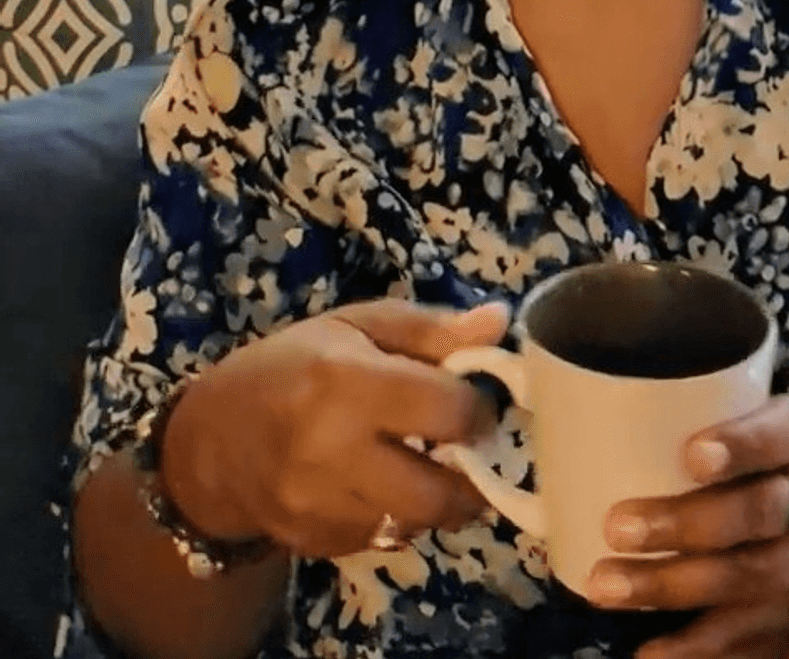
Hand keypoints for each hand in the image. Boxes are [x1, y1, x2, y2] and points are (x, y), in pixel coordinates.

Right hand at [158, 298, 509, 559]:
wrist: (213, 438)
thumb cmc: (295, 364)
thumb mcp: (358, 325)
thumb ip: (431, 329)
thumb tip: (500, 322)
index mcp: (348, 381)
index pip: (447, 409)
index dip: (475, 407)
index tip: (473, 402)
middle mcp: (332, 449)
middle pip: (437, 491)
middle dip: (471, 476)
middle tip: (469, 452)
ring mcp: (320, 504)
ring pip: (415, 522)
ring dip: (437, 499)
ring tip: (433, 467)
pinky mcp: (315, 541)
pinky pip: (382, 539)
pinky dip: (397, 516)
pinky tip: (386, 485)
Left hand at [587, 397, 788, 658]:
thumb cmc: (767, 455)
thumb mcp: (756, 416)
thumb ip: (697, 410)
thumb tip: (580, 406)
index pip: (782, 433)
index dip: (741, 446)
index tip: (692, 455)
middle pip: (760, 513)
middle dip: (688, 524)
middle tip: (618, 527)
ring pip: (747, 580)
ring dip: (672, 586)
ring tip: (608, 586)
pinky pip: (745, 638)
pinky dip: (695, 648)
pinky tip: (649, 653)